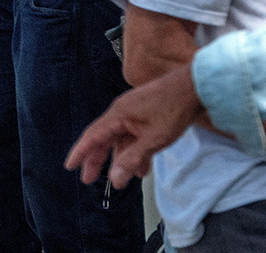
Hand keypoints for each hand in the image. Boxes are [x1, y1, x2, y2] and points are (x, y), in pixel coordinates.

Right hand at [66, 63, 203, 187]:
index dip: (81, 152)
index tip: (70, 165)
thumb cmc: (174, 107)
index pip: (93, 136)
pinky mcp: (144, 114)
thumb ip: (132, 159)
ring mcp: (133, 113)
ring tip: (123, 178)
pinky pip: (133, 136)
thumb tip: (115, 178)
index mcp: (118, 115)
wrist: (194, 87)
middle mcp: (121, 112)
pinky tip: (142, 165)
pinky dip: (134, 151)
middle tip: (89, 178)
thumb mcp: (154, 139)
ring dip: (120, 158)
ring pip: (120, 139)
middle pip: (103, 139)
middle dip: (96, 160)